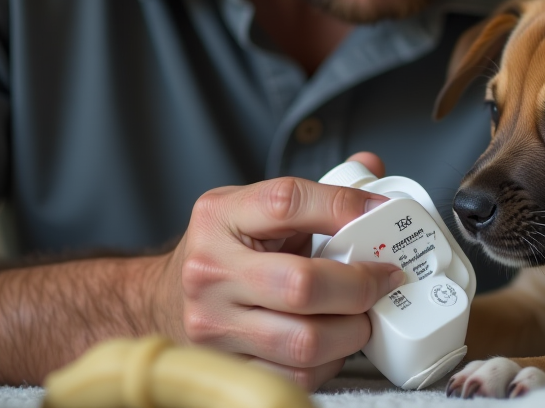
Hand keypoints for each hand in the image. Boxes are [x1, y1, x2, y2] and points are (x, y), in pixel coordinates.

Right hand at [158, 152, 404, 389]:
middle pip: (303, 286)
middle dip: (359, 285)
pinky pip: (297, 376)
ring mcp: (213, 325)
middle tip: (382, 279)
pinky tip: (332, 342)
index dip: (343, 206)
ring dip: (351, 331)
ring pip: (305, 341)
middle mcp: (210, 271)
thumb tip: (371, 168)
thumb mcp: (252, 209)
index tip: (379, 212)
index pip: (288, 202)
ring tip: (360, 315)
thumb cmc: (222, 251)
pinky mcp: (227, 367)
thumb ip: (313, 193)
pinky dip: (329, 361)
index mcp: (219, 216)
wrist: (162, 300)